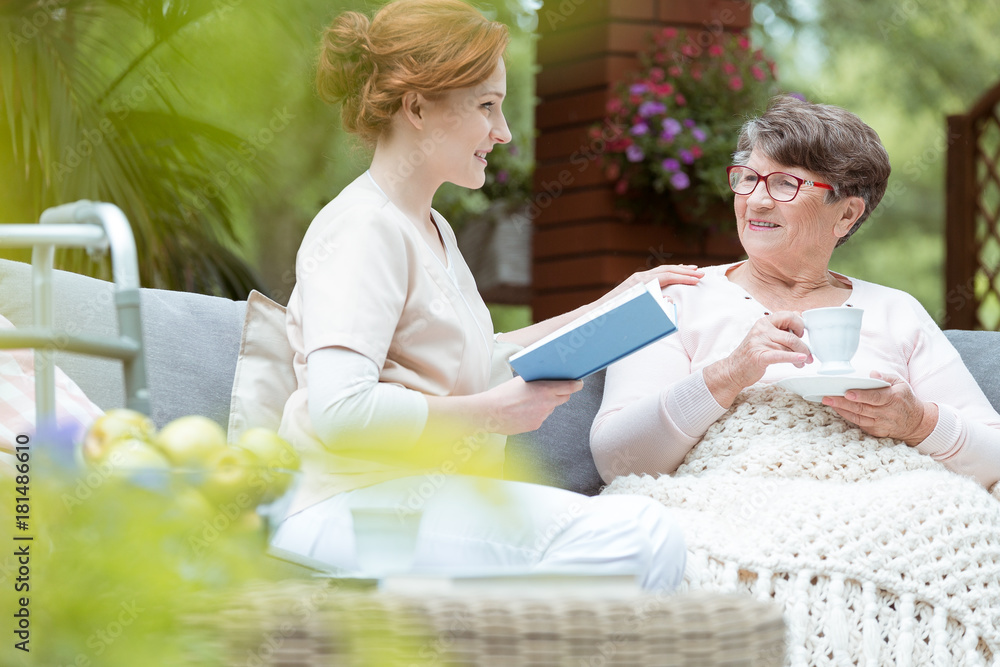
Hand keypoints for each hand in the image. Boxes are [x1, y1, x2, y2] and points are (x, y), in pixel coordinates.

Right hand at [482, 376, 583, 434]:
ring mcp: (542, 416)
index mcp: (545, 390)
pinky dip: (535, 414)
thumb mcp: (522, 380)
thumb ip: (537, 380)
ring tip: (528, 401)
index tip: (579, 383)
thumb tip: (546, 379)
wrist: (490, 412)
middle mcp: (547, 404)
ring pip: (550, 409)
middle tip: (553, 390)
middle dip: (561, 394)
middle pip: (563, 398)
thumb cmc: (503, 393)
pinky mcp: (535, 425)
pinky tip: (522, 411)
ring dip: (544, 404)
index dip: (576, 385)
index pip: (570, 387)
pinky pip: (540, 417)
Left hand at [597, 264, 703, 305]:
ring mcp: (637, 279)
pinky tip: (675, 273)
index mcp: (641, 282)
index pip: (667, 276)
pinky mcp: (636, 282)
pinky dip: (668, 273)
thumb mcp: (635, 310)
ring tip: (692, 269)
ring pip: (662, 270)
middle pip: (667, 270)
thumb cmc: (616, 314)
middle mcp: (640, 277)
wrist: (598, 312)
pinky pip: (656, 274)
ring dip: (678, 270)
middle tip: (701, 274)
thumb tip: (669, 299)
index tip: (698, 279)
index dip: (684, 277)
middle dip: (685, 271)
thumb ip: (652, 304)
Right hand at [705, 311, 812, 405]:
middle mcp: (761, 329)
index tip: (801, 335)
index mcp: (764, 321)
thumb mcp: (765, 334)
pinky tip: (800, 360)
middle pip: (791, 335)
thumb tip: (799, 314)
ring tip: (802, 363)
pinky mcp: (759, 356)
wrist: (734, 369)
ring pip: (788, 347)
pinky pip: (780, 355)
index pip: (789, 316)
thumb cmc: (752, 353)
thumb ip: (781, 325)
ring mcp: (759, 342)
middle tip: (809, 354)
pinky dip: (793, 357)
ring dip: (800, 357)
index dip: (800, 325)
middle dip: (804, 345)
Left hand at [821, 371, 937, 445]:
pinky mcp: (876, 431)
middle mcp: (887, 413)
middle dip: (843, 402)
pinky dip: (847, 416)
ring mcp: (881, 423)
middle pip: (862, 408)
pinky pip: (859, 423)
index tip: (847, 393)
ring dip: (841, 409)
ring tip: (828, 402)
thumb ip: (886, 377)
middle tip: (827, 397)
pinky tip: (838, 409)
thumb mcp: (901, 384)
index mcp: (894, 398)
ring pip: (858, 417)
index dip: (861, 396)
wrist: (916, 422)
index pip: (875, 397)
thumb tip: (873, 373)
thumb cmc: (905, 399)